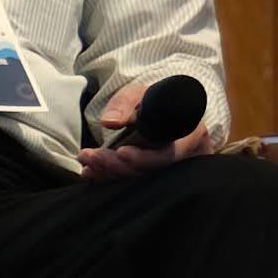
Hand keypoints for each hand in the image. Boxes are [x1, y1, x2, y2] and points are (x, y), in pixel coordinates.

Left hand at [81, 84, 219, 184]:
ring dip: (110, 173)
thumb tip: (109, 121)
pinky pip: (134, 183)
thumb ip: (123, 104)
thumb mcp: (137, 93)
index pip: (169, 155)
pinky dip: (110, 178)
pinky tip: (90, 172)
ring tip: (87, 162)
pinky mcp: (155, 176)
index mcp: (190, 134)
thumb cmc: (149, 99)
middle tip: (91, 156)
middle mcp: (185, 157)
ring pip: (141, 180)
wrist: (152, 110)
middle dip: (118, 166)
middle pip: (152, 172)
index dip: (143, 158)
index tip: (120, 152)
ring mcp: (172, 170)